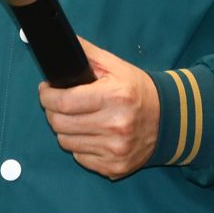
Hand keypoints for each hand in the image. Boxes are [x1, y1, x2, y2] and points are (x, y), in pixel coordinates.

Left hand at [38, 37, 159, 179]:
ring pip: (66, 143)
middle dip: (52, 112)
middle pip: (61, 124)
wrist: (168, 120)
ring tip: (76, 118)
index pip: (65, 102)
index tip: (46, 90)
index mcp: (115, 97)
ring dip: (65, 129)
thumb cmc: (137, 90)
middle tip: (58, 103)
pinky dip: (79, 145)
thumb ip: (86, 53)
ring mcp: (115, 150)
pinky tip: (90, 134)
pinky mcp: (114, 168)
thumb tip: (59, 45)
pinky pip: (79, 157)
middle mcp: (116, 126)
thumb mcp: (115, 66)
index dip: (48, 96)